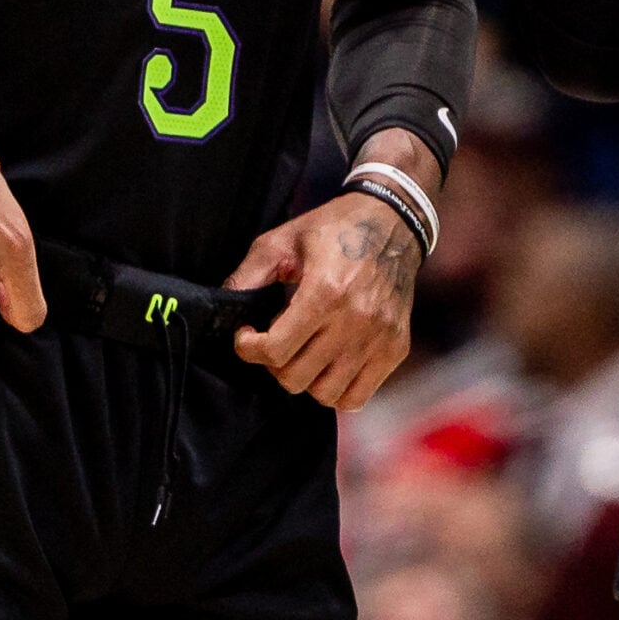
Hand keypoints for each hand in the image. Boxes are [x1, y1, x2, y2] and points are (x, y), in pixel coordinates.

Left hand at [225, 192, 419, 408]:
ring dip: (306, 378)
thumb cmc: (332, 229)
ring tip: (304, 352)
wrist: (391, 222)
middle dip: (274, 363)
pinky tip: (328, 364)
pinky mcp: (395, 348)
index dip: (249, 348)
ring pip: (326, 394)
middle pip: (296, 378)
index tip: (247, 335)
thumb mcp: (281, 240)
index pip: (276, 351)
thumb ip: (248, 275)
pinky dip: (337, 390)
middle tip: (276, 341)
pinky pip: (358, 397)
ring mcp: (379, 338)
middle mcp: (355, 320)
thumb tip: (223, 308)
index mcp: (325, 291)